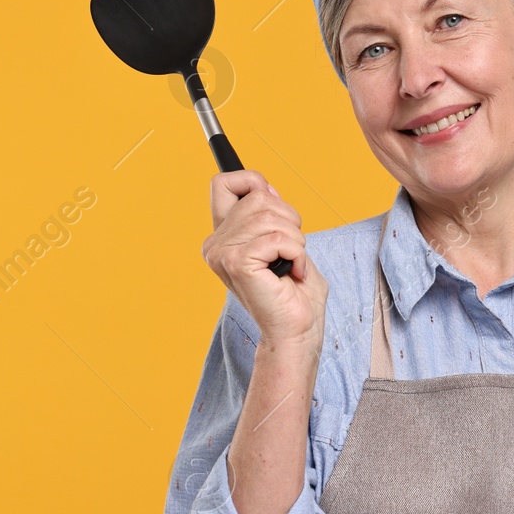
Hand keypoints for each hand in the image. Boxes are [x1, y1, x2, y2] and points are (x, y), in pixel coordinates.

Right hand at [202, 169, 327, 350]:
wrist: (296, 331)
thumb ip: (271, 213)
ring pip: (270, 216)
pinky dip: (297, 253)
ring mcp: (222, 254)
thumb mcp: (286, 240)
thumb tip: (266, 188)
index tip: (274, 205)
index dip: (252, 182)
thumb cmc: (295, 292)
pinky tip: (293, 272)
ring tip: (292, 263)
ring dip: (295, 239)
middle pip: (258, 197)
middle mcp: (215, 244)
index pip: (223, 183)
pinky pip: (279, 239)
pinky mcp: (237, 263)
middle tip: (291, 250)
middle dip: (289, 218)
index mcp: (223, 237)